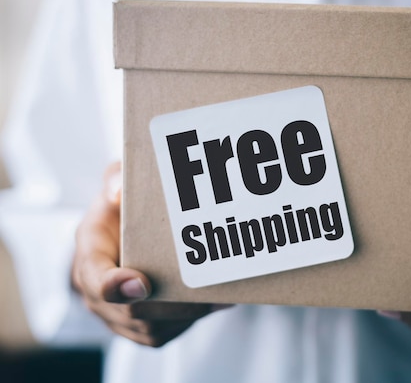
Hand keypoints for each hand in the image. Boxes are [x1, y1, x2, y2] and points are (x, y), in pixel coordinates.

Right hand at [72, 162, 230, 346]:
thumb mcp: (115, 183)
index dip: (114, 286)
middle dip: (169, 306)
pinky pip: (162, 333)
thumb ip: (116, 179)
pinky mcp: (138, 326)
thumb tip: (118, 191)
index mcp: (89, 254)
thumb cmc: (120, 208)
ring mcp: (116, 314)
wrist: (119, 237)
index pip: (94, 278)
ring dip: (184, 318)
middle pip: (129, 312)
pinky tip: (215, 304)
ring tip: (218, 299)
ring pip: (149, 329)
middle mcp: (97, 291)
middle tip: (205, 296)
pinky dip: (189, 322)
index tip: (142, 282)